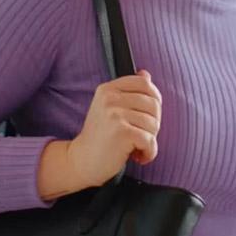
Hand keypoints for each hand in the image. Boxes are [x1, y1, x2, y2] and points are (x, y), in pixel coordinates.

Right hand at [68, 70, 162, 187]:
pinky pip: (150, 140)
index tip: (150, 114)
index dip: (154, 98)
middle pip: (154, 104)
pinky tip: (138, 156)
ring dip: (150, 140)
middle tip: (141, 135)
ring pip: (154, 123)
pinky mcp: (121, 132)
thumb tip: (146, 74)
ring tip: (137, 147)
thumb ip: (128, 91)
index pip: (144, 83)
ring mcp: (115, 114)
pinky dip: (149, 152)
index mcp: (108, 89)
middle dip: (154, 123)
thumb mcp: (109, 108)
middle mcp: (110, 98)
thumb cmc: (100, 137)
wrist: (81, 161)